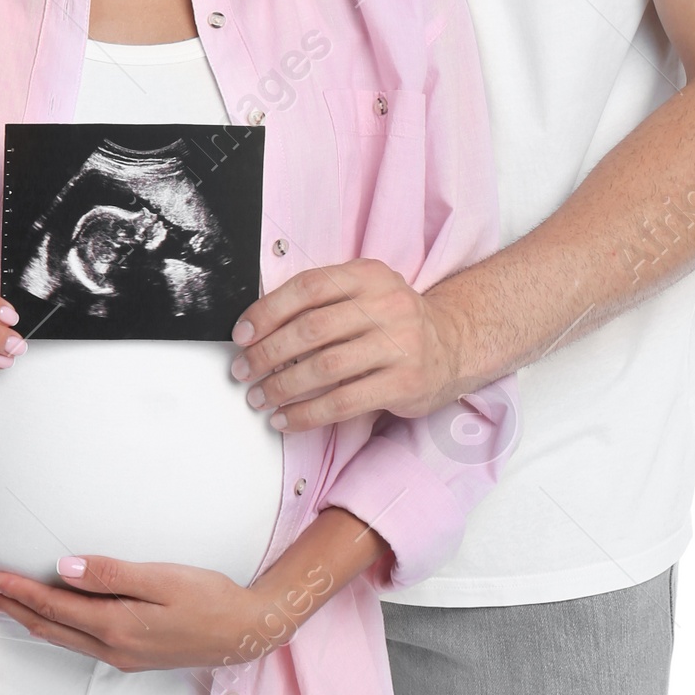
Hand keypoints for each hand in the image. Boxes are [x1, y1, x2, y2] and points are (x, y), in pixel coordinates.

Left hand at [0, 554, 283, 671]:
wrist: (245, 632)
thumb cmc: (209, 597)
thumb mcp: (162, 578)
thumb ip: (111, 574)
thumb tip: (62, 568)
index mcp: (115, 626)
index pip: (52, 605)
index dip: (15, 591)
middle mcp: (111, 647)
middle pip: (47, 626)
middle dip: (9, 607)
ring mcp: (120, 655)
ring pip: (60, 637)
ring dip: (27, 617)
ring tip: (0, 602)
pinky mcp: (130, 656)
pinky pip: (78, 641)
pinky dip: (54, 626)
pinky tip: (48, 615)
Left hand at [230, 260, 464, 431]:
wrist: (452, 344)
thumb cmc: (392, 322)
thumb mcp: (364, 294)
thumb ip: (322, 301)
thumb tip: (258, 329)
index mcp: (369, 276)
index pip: (308, 287)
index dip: (268, 311)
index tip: (242, 334)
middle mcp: (387, 305)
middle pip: (311, 329)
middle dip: (267, 353)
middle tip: (243, 370)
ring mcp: (399, 345)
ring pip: (324, 368)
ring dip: (282, 386)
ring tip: (260, 397)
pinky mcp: (404, 383)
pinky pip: (343, 402)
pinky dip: (307, 414)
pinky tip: (287, 418)